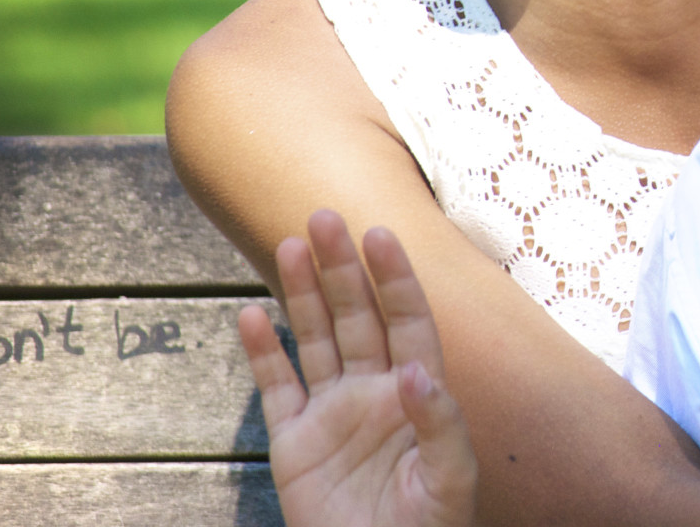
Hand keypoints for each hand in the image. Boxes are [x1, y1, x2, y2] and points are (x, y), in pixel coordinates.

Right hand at [239, 211, 478, 526]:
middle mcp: (374, 392)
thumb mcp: (449, 483)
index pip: (407, 321)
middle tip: (325, 216)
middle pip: (357, 316)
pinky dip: (263, 353)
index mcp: (417, 394)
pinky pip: (277, 388)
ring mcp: (333, 413)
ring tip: (291, 243)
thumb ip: (440, 427)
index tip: (379, 234)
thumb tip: (416, 376)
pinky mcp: (295, 443)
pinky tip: (250, 316)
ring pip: (316, 339)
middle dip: (342, 268)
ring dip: (302, 293)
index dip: (394, 278)